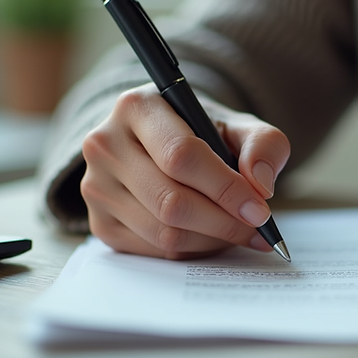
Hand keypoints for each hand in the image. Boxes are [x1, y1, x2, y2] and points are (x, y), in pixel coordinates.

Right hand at [80, 83, 289, 258]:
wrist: (159, 143)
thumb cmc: (201, 132)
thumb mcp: (237, 125)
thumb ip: (262, 145)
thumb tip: (260, 185)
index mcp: (137, 107)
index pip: (181, 156)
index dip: (225, 188)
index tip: (260, 210)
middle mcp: (105, 145)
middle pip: (171, 201)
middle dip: (224, 222)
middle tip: (258, 229)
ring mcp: (96, 186)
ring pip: (163, 232)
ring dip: (211, 240)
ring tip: (238, 231)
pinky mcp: (98, 223)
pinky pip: (152, 250)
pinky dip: (190, 250)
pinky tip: (209, 235)